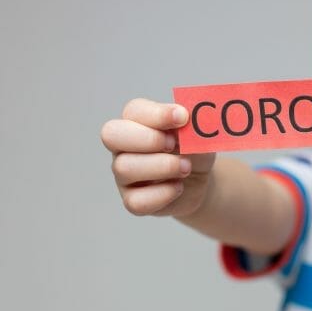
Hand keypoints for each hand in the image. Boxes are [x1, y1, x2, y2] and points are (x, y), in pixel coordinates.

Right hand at [101, 98, 215, 216]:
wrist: (199, 179)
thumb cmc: (193, 149)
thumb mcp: (198, 133)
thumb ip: (193, 124)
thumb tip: (187, 116)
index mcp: (137, 121)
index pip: (133, 110)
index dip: (157, 114)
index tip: (183, 117)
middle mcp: (123, 146)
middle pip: (112, 135)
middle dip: (148, 138)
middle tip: (174, 144)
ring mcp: (123, 174)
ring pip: (124, 168)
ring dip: (162, 167)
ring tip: (186, 167)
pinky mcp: (132, 200)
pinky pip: (136, 200)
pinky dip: (163, 194)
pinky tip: (178, 187)